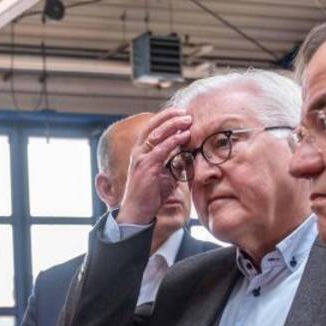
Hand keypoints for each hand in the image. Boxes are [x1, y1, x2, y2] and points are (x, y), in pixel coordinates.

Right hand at [119, 108, 192, 225]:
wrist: (137, 212)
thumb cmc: (150, 195)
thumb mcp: (164, 175)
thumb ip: (173, 163)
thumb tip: (188, 156)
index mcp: (140, 152)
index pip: (151, 128)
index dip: (165, 118)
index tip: (181, 113)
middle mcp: (138, 152)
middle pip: (152, 126)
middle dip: (170, 117)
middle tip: (186, 113)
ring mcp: (140, 159)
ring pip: (156, 134)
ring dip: (173, 125)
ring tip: (188, 120)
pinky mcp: (146, 167)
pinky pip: (160, 149)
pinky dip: (173, 141)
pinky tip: (184, 136)